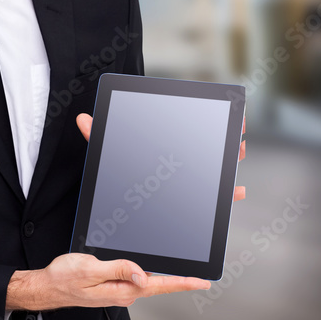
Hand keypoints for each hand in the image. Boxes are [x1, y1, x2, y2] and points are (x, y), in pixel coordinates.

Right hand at [6, 253, 210, 309]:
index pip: (158, 285)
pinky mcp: (112, 286)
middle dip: (179, 280)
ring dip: (164, 277)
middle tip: (200, 277)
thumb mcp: (91, 269)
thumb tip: (142, 273)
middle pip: (157, 284)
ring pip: (147, 281)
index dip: (182, 282)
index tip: (202, 282)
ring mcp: (119, 290)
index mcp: (122, 289)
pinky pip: (135, 280)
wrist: (48, 286)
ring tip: (182, 275)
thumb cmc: (64, 278)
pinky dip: (147, 274)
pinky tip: (151, 270)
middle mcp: (124, 292)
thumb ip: (118, 269)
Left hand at [76, 113, 245, 201]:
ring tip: (237, 154)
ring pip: (217, 168)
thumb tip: (82, 118)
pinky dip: (228, 194)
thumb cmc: (114, 172)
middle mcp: (181, 157)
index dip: (211, 118)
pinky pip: (216, 196)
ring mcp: (190, 177)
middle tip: (236, 138)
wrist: (117, 205)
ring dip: (230, 160)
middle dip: (226, 139)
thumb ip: (97, 136)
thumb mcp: (108, 153)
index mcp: (164, 141)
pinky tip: (238, 191)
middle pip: (210, 145)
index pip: (191, 125)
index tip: (229, 114)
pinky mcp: (194, 197)